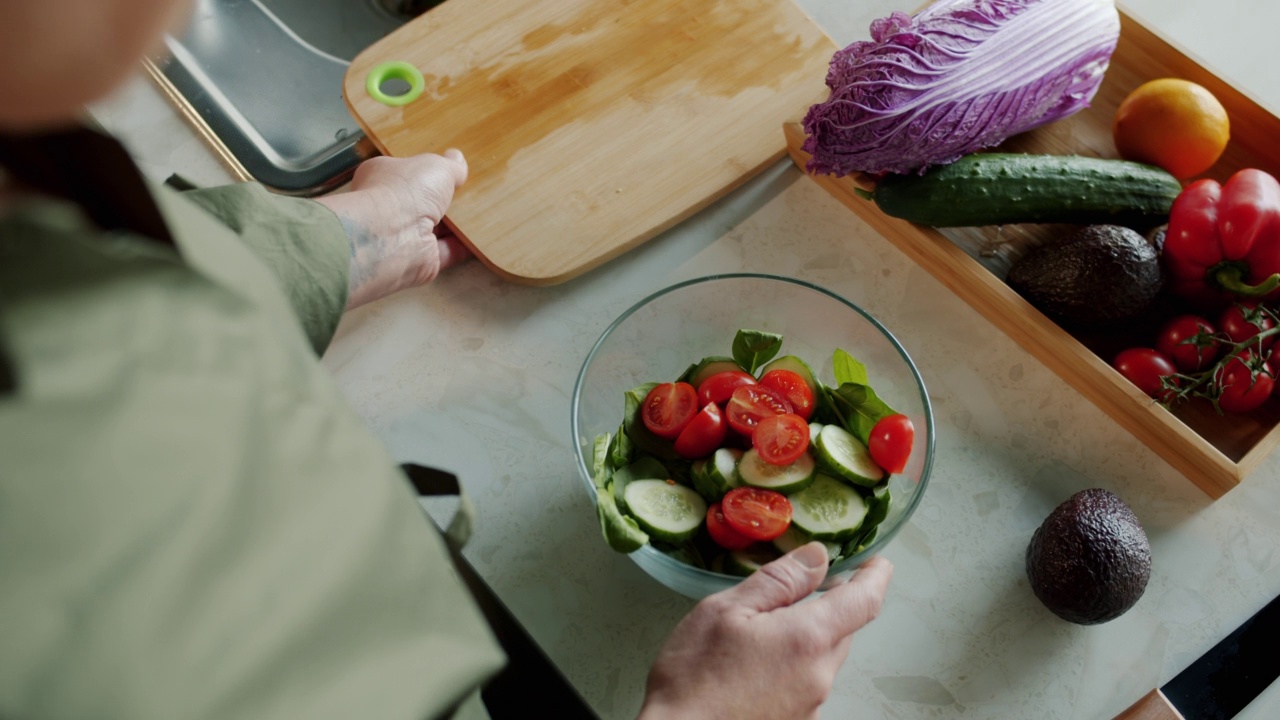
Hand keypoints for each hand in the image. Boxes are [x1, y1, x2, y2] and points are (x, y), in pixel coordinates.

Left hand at [315, 149, 470, 309]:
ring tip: (484, 213)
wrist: (394, 236)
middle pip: (422, 203)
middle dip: (444, 199)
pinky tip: (483, 239)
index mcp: (383, 178)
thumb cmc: (405, 191)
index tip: (449, 171)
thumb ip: (450, 165)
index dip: (427, 172)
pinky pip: (448, 252)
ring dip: (457, 225)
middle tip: (471, 193)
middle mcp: (390, 208)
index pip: (405, 173)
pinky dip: (465, 247)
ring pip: (436, 229)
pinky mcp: (421, 259)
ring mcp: (404, 236)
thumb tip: (457, 159)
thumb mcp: (435, 166)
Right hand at [637, 545, 892, 719]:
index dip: (875, 577)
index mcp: (808, 638)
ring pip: (824, 658)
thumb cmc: (694, 678)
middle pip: (843, 630)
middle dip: (832, 606)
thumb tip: (817, 557)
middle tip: (805, 589)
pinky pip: (807, 684)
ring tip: (765, 631)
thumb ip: (778, 581)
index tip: (878, 563)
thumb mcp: (727, 610)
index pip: (864, 601)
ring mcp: (810, 705)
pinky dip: (793, 666)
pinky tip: (758, 666)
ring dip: (808, 638)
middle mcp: (819, 675)